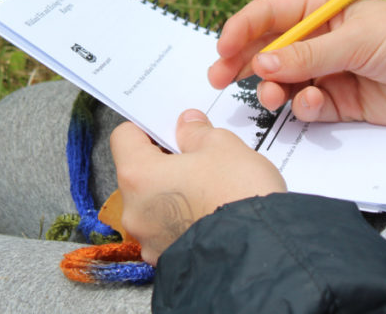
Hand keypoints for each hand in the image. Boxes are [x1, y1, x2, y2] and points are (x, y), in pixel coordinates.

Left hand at [110, 109, 285, 264]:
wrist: (261, 252)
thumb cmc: (238, 195)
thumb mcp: (223, 146)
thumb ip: (197, 132)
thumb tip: (187, 125)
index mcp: (139, 175)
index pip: (124, 137)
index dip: (148, 128)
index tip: (171, 129)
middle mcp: (134, 210)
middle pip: (139, 173)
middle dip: (166, 162)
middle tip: (198, 157)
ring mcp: (149, 239)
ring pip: (154, 203)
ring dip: (175, 192)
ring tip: (211, 188)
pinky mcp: (167, 259)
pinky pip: (168, 230)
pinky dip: (184, 219)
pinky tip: (211, 212)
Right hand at [208, 0, 385, 126]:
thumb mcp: (357, 39)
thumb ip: (308, 55)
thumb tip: (261, 65)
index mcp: (322, 10)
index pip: (270, 14)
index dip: (242, 29)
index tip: (222, 49)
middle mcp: (320, 40)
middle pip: (268, 50)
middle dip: (242, 63)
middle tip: (219, 80)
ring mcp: (329, 72)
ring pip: (284, 82)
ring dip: (273, 90)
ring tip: (274, 98)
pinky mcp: (341, 103)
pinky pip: (308, 106)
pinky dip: (302, 108)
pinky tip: (311, 105)